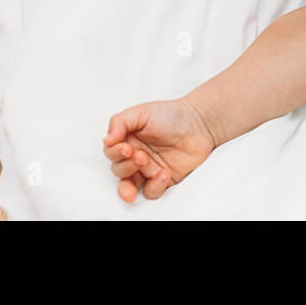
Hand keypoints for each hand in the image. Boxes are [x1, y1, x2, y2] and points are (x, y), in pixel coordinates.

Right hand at [102, 97, 217, 201]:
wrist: (200, 124)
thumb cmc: (170, 115)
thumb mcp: (141, 112)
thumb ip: (120, 122)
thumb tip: (106, 140)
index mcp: (127, 140)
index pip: (111, 153)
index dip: (115, 153)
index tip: (126, 148)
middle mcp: (135, 156)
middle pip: (118, 170)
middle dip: (126, 166)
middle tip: (141, 157)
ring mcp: (148, 169)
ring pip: (129, 186)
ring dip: (134, 181)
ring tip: (150, 166)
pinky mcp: (162, 180)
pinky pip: (151, 192)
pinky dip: (154, 186)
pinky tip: (164, 174)